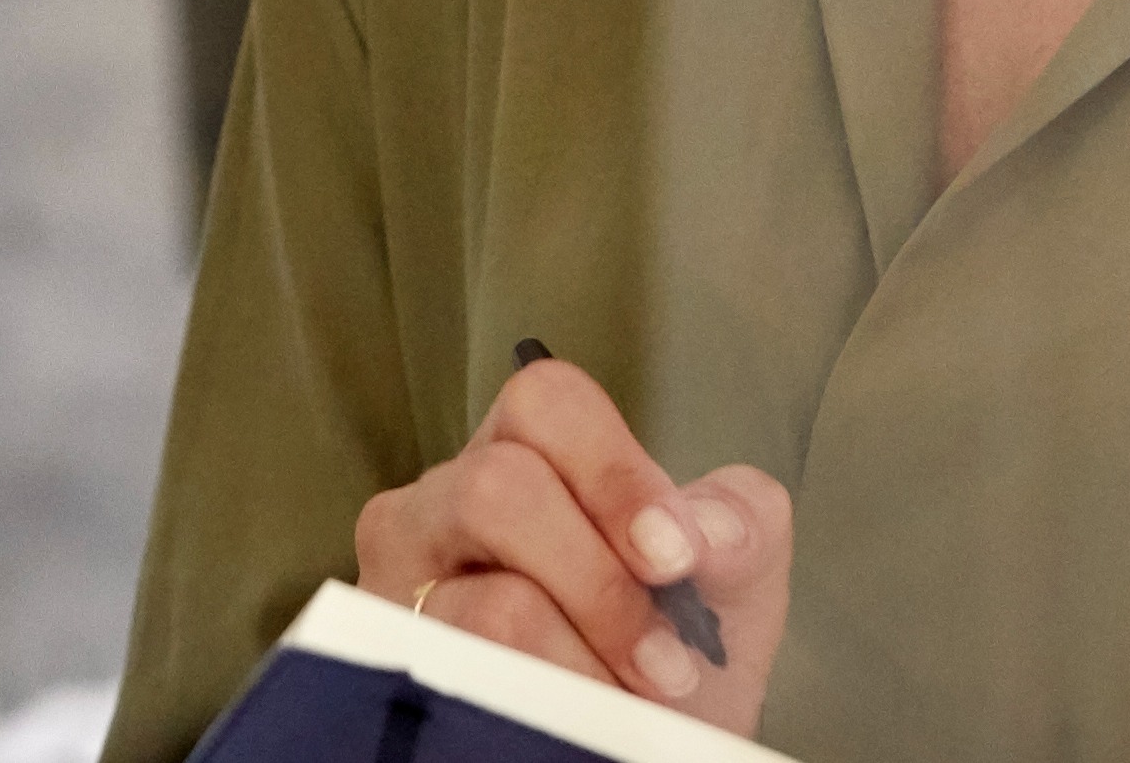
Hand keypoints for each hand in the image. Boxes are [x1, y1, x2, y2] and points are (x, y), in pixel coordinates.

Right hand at [349, 355, 795, 725]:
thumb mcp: (729, 586)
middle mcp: (439, 508)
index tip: (676, 557)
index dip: (615, 474)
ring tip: (624, 704)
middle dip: (602, 586)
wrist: (637, 753)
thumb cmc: (670, 663)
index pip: (546, 402)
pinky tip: (574, 722)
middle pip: (499, 489)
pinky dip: (546, 704)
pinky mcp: (389, 666)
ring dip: (585, 664)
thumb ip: (740, 528)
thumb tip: (707, 532)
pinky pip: (469, 679)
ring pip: (490, 603)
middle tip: (668, 662)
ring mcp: (398, 589)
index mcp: (522, 457)